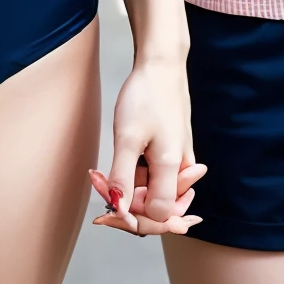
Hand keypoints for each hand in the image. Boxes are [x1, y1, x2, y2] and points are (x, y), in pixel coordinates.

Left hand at [89, 56, 204, 236]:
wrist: (161, 67)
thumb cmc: (145, 97)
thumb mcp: (127, 137)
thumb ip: (123, 177)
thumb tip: (119, 211)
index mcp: (174, 168)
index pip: (158, 217)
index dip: (132, 217)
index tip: (105, 206)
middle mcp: (182, 171)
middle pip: (159, 211)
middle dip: (129, 208)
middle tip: (101, 190)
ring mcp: (180, 163)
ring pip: (156, 195)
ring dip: (131, 193)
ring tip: (104, 177)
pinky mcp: (174, 156)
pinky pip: (157, 180)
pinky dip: (138, 180)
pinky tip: (122, 169)